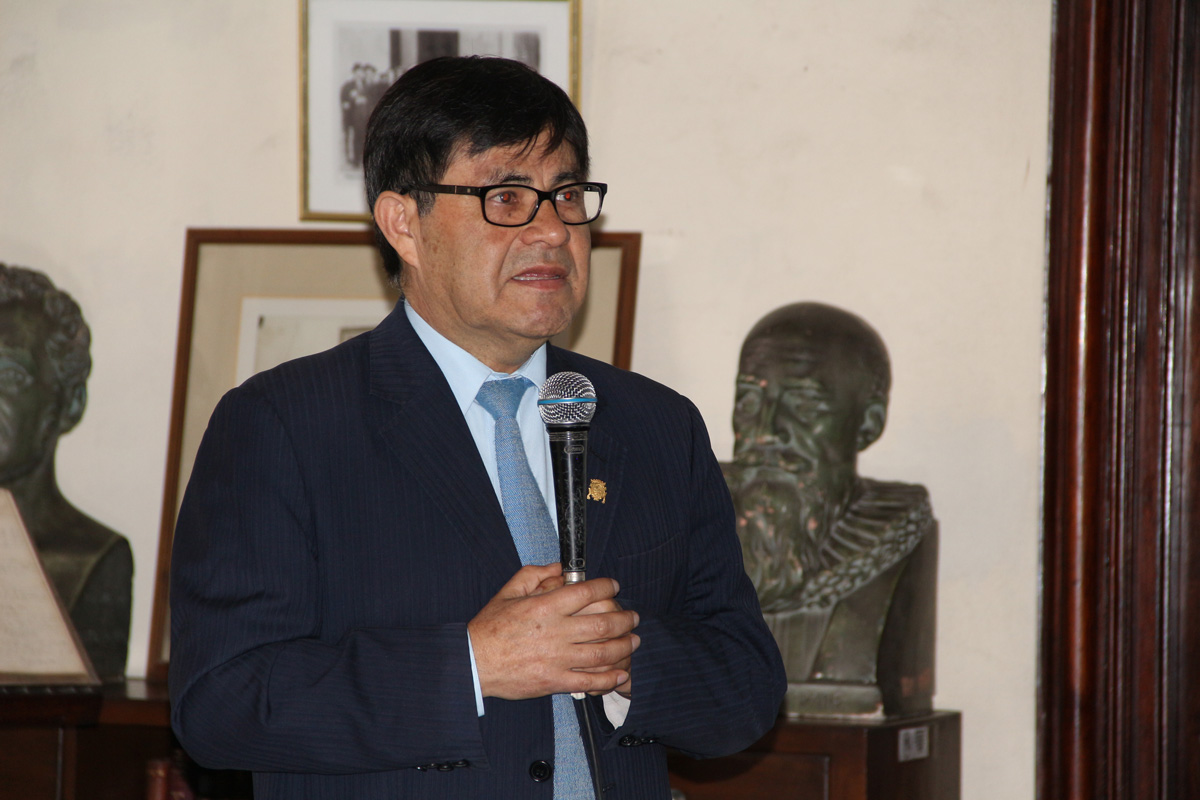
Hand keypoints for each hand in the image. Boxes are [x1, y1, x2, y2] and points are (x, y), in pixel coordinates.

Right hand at [468, 564, 639, 699]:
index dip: (606, 586)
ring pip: (602, 652)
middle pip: (603, 623)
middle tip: (634, 616)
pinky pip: (589, 680)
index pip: (586, 592)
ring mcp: (557, 659)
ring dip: (624, 646)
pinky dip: (610, 678)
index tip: (614, 586)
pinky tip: (621, 673)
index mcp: (545, 607)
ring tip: (634, 640)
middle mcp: (555, 632)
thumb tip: (558, 568)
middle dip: (625, 618)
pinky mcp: (554, 681)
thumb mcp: (508, 591)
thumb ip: (534, 575)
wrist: (474, 662)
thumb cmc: (490, 626)